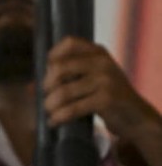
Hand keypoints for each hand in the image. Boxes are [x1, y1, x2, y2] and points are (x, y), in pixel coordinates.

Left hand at [43, 37, 159, 141]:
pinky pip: (74, 108)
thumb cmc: (107, 95)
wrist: (136, 116)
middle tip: (45, 95)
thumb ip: (64, 79)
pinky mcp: (107, 99)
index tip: (46, 72)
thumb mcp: (90, 80)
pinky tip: (54, 122)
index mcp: (98, 52)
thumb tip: (29, 88)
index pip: (68, 43)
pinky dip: (60, 116)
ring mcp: (106, 80)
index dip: (52, 55)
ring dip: (51, 104)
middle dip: (47, 83)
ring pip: (65, 91)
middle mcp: (102, 62)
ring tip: (48, 111)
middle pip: (60, 67)